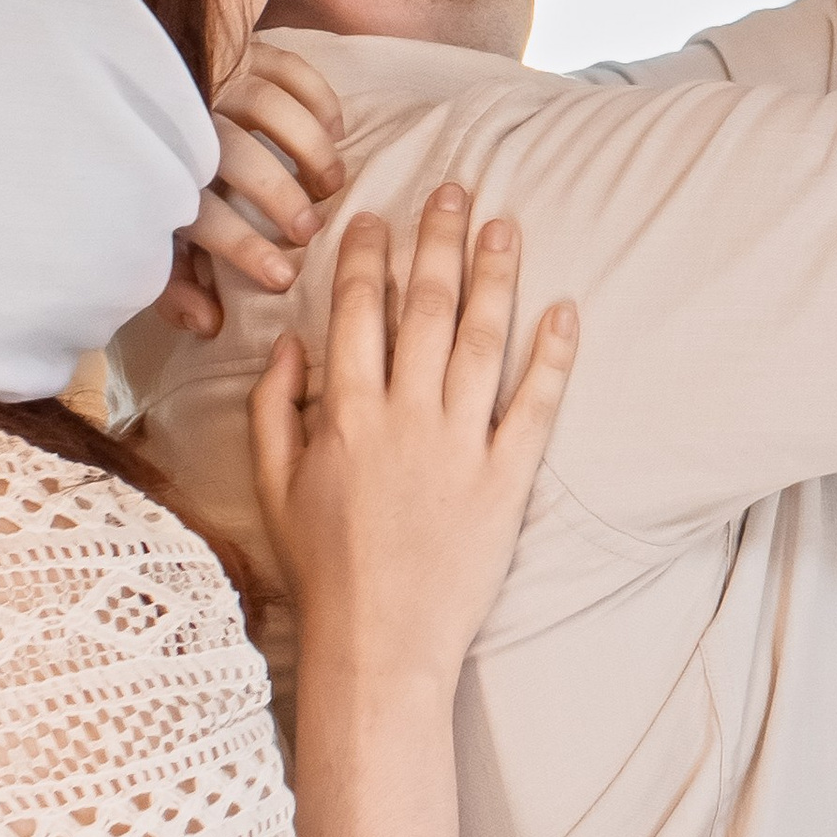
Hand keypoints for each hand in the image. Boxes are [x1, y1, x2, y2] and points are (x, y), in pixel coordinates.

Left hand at [157, 40, 350, 337]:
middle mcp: (185, 121)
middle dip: (280, 199)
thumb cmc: (147, 182)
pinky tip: (335, 131)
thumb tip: (208, 324)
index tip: (283, 279)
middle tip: (310, 232)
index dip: (243, 248)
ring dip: (309, 151)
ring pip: (268, 108)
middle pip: (236, 157)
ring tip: (332, 186)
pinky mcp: (239, 48)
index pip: (201, 213)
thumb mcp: (150, 237)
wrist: (121, 90)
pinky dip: (318, 100)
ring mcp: (213, 77)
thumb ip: (173, 284)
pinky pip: (288, 68)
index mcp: (159, 171)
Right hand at [250, 185, 576, 695]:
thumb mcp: (270, 486)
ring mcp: (459, 447)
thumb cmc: (321, 570)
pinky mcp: (506, 481)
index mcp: (344, 415)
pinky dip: (553, 356)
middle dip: (438, 243)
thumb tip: (290, 341)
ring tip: (505, 225)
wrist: (378, 647)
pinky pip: (535, 406)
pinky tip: (565, 310)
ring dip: (496, 276)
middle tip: (454, 190)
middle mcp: (404, 418)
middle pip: (427, 309)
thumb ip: (273, 408)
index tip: (376, 217)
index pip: (358, 312)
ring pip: (483, 341)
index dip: (368, 258)